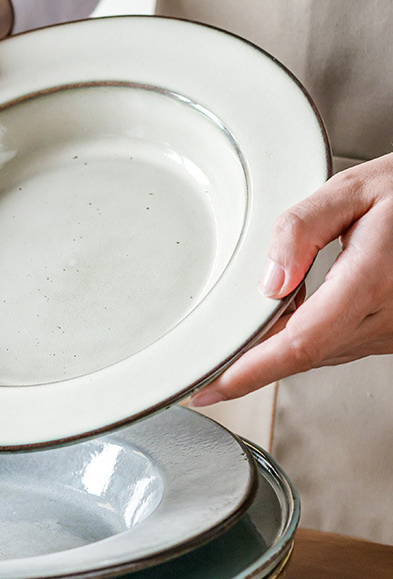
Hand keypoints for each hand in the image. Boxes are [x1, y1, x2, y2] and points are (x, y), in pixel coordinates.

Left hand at [191, 152, 392, 405]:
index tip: (211, 388)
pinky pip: (336, 345)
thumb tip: (269, 280)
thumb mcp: (353, 191)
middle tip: (205, 370)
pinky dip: (302, 340)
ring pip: (318, 354)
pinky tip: (287, 319)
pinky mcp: (391, 334)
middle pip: (301, 356)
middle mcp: (386, 316)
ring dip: (274, 351)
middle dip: (250, 365)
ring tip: (241, 336)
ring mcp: (391, 331)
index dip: (250, 372)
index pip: (299, 343)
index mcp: (371, 279)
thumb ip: (301, 229)